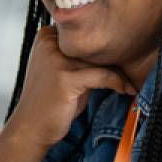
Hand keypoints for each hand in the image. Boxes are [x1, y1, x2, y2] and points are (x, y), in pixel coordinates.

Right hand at [3, 26, 135, 149]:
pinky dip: (118, 83)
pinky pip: (102, 75)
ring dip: (120, 73)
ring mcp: (56, 59)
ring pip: (100, 59)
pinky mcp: (65, 77)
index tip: (124, 57)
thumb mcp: (63, 70)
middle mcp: (48, 43)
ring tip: (128, 84)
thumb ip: (80, 56)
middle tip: (130, 71)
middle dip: (114, 59)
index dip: (104, 47)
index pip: (84, 34)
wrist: (31, 127)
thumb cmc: (50, 101)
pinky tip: (125, 90)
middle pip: (93, 45)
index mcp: (45, 36)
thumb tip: (115, 46)